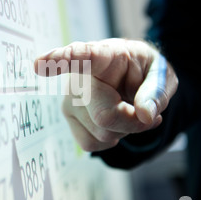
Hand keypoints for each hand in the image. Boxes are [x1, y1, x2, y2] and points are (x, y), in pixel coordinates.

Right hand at [34, 39, 177, 151]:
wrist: (132, 76)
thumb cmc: (144, 71)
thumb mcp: (161, 74)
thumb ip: (156, 91)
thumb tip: (145, 116)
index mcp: (104, 55)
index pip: (81, 57)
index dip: (60, 61)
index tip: (39, 65)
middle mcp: (79, 77)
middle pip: (105, 115)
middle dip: (132, 122)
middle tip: (147, 113)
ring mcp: (70, 99)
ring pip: (101, 133)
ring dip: (124, 130)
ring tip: (127, 110)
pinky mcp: (68, 117)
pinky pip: (90, 144)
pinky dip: (110, 140)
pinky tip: (115, 122)